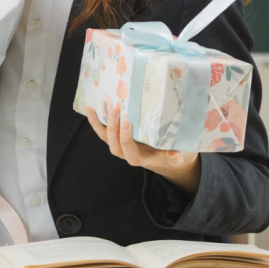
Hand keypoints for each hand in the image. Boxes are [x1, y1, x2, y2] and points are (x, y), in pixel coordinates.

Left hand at [86, 104, 200, 195]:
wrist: (167, 157)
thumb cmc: (173, 154)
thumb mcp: (179, 156)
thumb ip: (175, 157)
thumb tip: (174, 155)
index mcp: (141, 159)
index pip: (130, 152)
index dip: (126, 139)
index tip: (128, 122)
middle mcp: (127, 154)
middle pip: (115, 145)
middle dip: (113, 128)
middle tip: (117, 109)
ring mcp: (120, 146)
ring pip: (106, 138)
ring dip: (100, 124)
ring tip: (95, 108)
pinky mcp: (117, 138)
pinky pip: (103, 132)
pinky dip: (95, 121)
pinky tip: (89, 108)